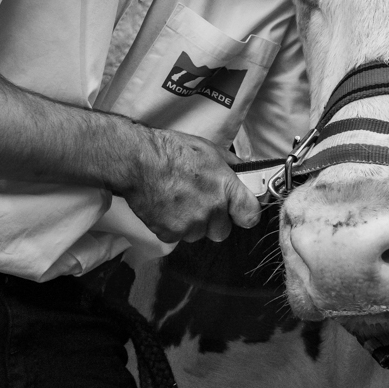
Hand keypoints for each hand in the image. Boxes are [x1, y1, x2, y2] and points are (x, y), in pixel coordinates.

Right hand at [121, 126, 261, 244]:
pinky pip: (177, 237)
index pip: (250, 215)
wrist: (137, 161)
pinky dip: (172, 226)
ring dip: (192, 224)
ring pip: (198, 234)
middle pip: (222, 231)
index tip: (239, 212)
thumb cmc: (172, 151)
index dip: (245, 214)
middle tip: (200, 203)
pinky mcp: (170, 234)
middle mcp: (212, 209)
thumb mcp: (209, 150)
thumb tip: (245, 172)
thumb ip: (231, 165)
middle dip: (213, 221)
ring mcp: (190, 224)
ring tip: (178, 201)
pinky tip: (166, 207)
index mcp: (225, 188)